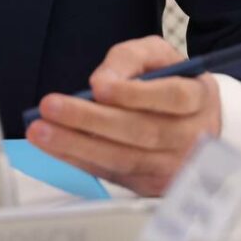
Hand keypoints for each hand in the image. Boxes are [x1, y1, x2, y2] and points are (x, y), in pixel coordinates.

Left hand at [25, 35, 220, 195]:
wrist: (195, 122)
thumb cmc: (172, 83)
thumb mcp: (156, 55)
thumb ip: (129, 58)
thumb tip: (101, 81)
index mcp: (199, 98)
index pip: (172, 97)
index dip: (135, 94)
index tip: (100, 87)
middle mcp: (192, 137)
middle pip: (141, 131)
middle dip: (91, 121)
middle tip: (51, 107)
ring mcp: (174, 166)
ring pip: (124, 158)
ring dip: (76, 145)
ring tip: (41, 130)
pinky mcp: (152, 185)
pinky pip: (111, 173)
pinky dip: (79, 160)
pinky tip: (54, 146)